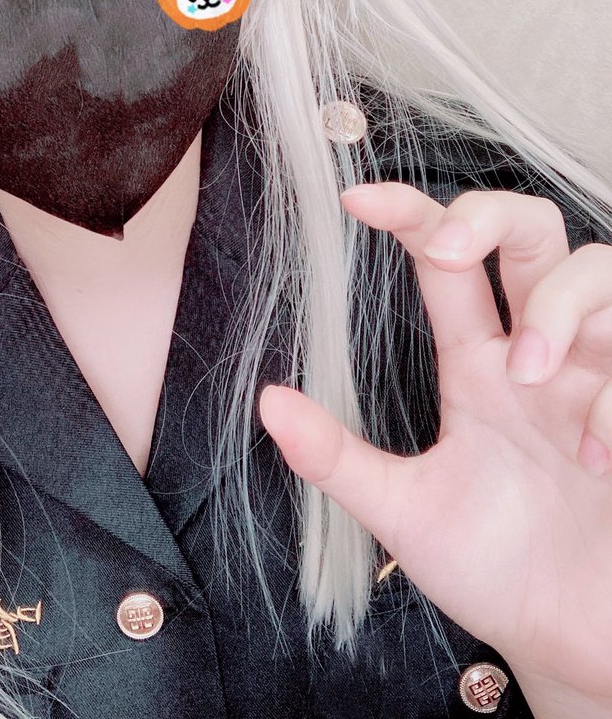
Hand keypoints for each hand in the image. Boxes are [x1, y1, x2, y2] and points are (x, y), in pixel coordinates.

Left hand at [259, 182, 611, 700]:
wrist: (568, 643)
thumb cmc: (493, 569)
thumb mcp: (406, 511)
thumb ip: (339, 458)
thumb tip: (266, 401)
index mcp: (477, 363)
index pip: (445, 261)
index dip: (407, 215)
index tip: (355, 201)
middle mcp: (541, 353)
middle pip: (531, 229)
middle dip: (490, 213)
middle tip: (448, 250)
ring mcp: (602, 377)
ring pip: (599, 269)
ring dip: (559, 305)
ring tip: (529, 373)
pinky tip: (596, 454)